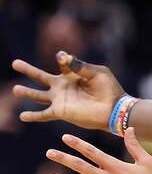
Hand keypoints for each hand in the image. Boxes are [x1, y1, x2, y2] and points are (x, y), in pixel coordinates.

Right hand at [11, 51, 126, 129]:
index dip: (63, 59)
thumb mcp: (97, 73)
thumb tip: (62, 56)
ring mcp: (60, 99)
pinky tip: (22, 116)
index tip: (61, 57)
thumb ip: (80, 66)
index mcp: (72, 75)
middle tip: (15, 63)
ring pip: (38, 94)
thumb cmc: (109, 89)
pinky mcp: (61, 112)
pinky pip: (44, 114)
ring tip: (16, 89)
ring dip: (26, 92)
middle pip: (40, 77)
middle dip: (28, 70)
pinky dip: (33, 116)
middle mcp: (63, 86)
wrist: (114, 109)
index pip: (63, 63)